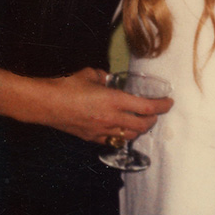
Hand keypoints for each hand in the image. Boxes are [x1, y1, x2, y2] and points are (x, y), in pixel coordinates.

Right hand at [46, 67, 173, 144]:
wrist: (45, 104)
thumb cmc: (65, 86)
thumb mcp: (89, 74)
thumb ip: (102, 76)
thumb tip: (107, 78)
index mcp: (114, 100)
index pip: (147, 107)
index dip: (162, 106)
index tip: (169, 102)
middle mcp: (111, 118)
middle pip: (142, 125)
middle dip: (153, 120)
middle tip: (156, 113)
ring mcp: (101, 130)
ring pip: (129, 136)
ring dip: (139, 129)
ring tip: (140, 122)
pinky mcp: (90, 138)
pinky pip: (113, 141)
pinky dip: (121, 136)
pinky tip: (120, 130)